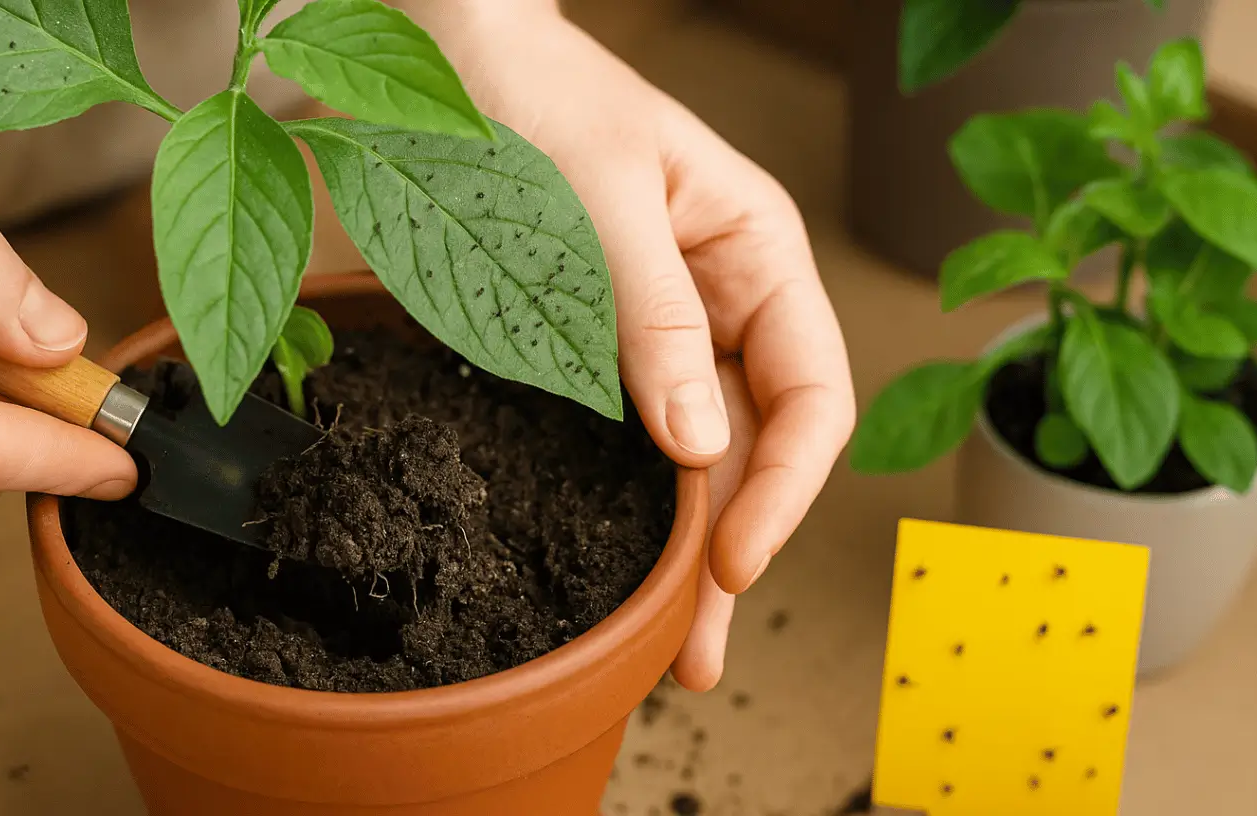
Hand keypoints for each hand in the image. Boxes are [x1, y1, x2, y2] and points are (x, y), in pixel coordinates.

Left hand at [397, 2, 855, 689]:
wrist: (448, 48)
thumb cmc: (533, 88)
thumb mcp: (599, 193)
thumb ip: (653, 311)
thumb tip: (699, 442)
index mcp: (754, 253)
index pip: (808, 390)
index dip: (785, 485)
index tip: (731, 557)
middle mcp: (721, 303)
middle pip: (758, 443)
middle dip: (735, 545)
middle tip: (700, 651)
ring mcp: (661, 333)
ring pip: (699, 458)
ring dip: (689, 548)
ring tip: (672, 647)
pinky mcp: (599, 354)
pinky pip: (632, 442)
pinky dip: (634, 508)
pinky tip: (630, 567)